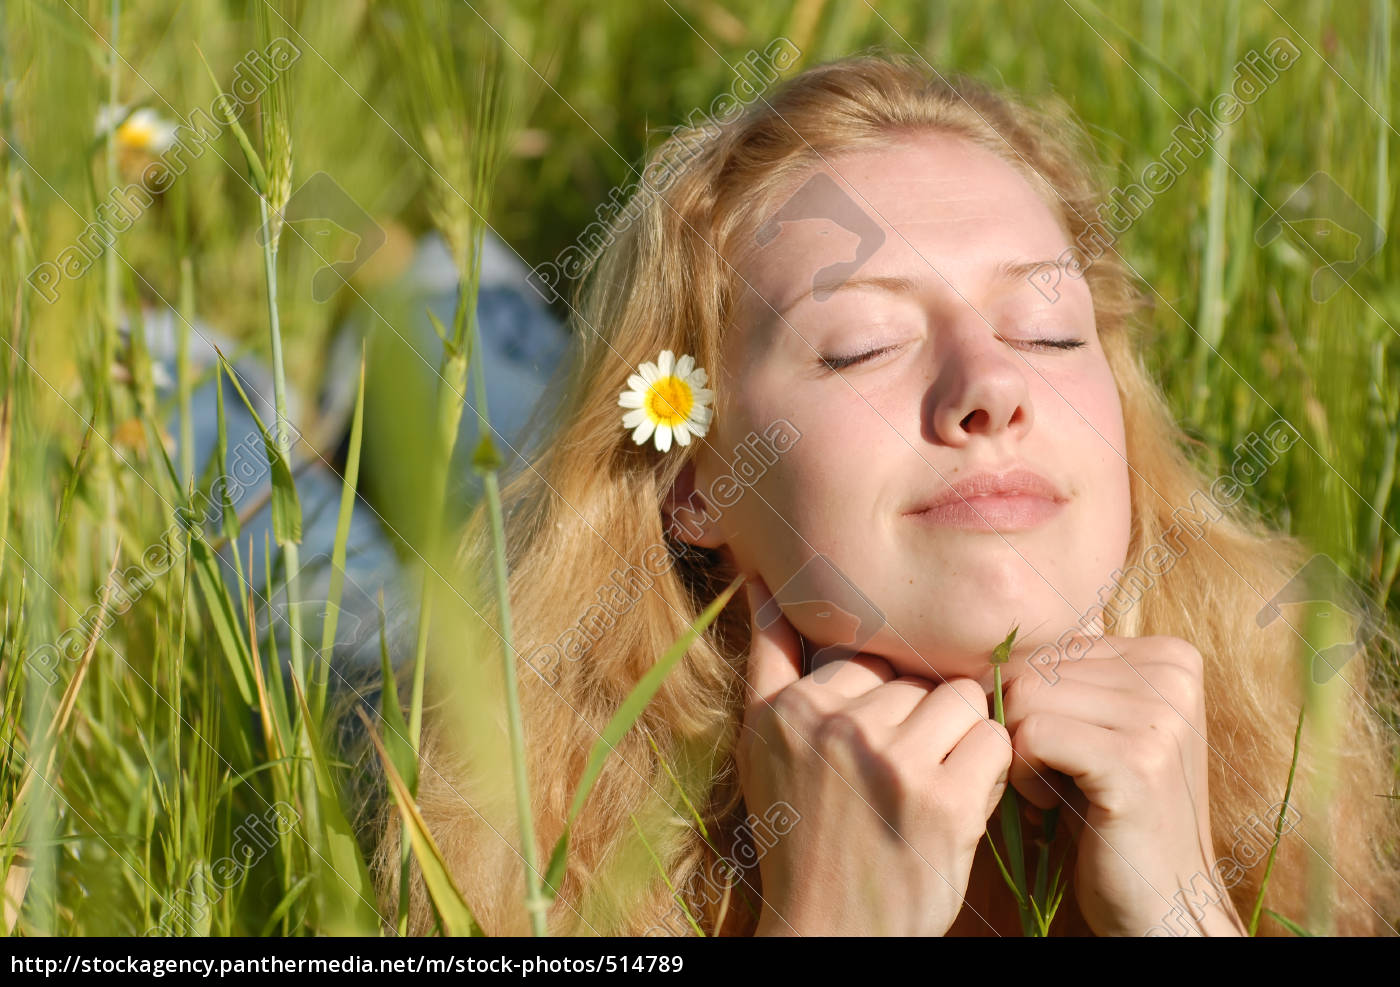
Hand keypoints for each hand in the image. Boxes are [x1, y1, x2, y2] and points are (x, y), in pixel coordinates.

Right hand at [737, 575, 1012, 935]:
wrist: (827, 932)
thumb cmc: (798, 835)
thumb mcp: (762, 744)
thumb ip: (769, 660)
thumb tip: (760, 580)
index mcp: (793, 709)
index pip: (870, 656)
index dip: (888, 697)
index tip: (881, 741)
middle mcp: (839, 727)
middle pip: (918, 676)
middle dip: (924, 716)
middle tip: (906, 771)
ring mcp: (893, 762)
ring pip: (962, 698)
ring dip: (962, 736)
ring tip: (938, 778)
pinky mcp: (944, 802)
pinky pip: (994, 741)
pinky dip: (990, 769)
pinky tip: (962, 800)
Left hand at [1005, 633, 1244, 935]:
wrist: (1160, 901)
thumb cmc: (1108, 810)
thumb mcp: (1094, 725)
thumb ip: (1064, 675)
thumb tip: (986, 635)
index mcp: (1168, 656)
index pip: (1049, 645)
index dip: (1030, 701)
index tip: (1064, 750)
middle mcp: (1172, 673)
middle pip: (1031, 667)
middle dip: (1020, 726)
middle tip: (1054, 776)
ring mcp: (1160, 716)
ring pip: (1023, 696)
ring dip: (1019, 752)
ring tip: (1056, 790)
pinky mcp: (1135, 760)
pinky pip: (1030, 735)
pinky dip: (1023, 775)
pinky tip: (1053, 806)